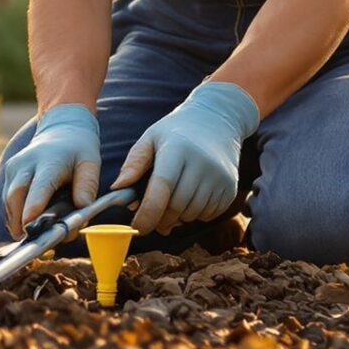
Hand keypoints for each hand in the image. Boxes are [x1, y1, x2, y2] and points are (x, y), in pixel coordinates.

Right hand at [1, 104, 102, 234]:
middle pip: (16, 196)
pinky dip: (13, 215)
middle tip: (32, 239)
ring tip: (31, 235)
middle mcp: (26, 163)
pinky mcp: (8, 174)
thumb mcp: (91, 162)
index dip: (33, 207)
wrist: (61, 130)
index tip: (29, 225)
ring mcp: (14, 168)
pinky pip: (6, 200)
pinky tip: (25, 225)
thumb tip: (81, 207)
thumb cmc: (79, 150)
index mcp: (49, 161)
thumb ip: (88, 185)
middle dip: (20, 221)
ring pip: (8, 201)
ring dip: (16, 221)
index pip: (39, 186)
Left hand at [114, 81, 259, 234]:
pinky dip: (195, 214)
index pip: (162, 188)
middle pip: (176, 206)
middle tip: (151, 218)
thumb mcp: (151, 138)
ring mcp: (220, 176)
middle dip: (160, 218)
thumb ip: (133, 163)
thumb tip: (117, 188)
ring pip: (192, 214)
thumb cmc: (176, 133)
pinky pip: (208, 214)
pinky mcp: (230, 187)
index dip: (148, 213)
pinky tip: (190, 199)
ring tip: (171, 203)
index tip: (137, 226)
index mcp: (178, 149)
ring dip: (177, 217)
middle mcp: (202, 163)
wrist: (217, 122)